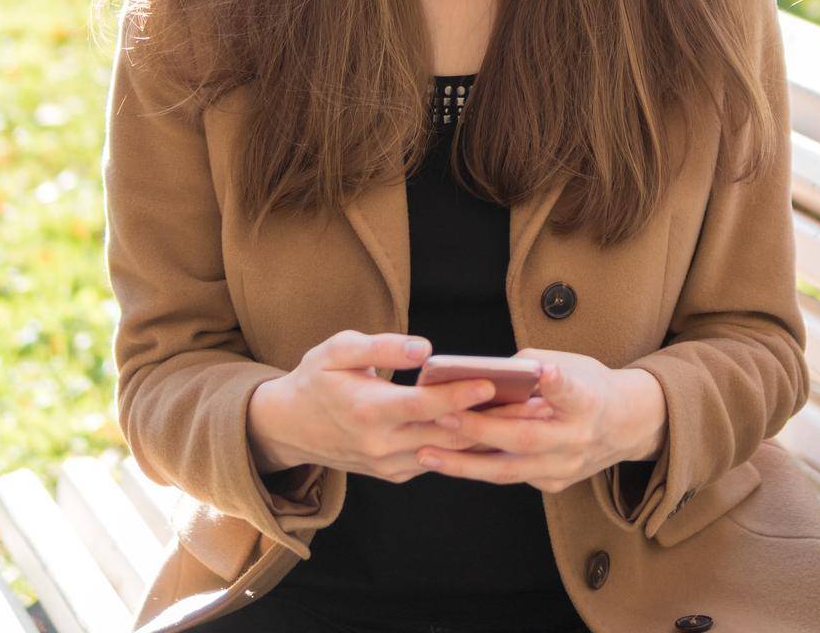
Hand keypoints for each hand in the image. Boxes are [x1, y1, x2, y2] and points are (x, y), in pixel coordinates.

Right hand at [247, 330, 554, 486]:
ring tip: (524, 416)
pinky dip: (464, 446)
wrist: (290, 426)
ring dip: (485, 436)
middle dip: (489, 419)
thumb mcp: (338, 350)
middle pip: (445, 434)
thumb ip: (381, 346)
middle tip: (529, 404)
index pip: (424, 405)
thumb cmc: (318, 378)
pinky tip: (494, 428)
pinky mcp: (393, 473)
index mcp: (368, 411)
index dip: (459, 394)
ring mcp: (388, 464)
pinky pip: (436, 460)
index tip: (491, 382)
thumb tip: (423, 348)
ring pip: (446, 452)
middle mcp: (381, 445)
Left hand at [413, 347, 657, 492]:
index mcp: (588, 400)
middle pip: (526, 437)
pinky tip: (446, 460)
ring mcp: (566, 467)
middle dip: (481, 430)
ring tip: (426, 453)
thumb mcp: (571, 363)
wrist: (624, 425)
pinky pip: (510, 476)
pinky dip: (478, 467)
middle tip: (443, 416)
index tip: (544, 372)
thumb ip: (531, 367)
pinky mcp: (554, 484)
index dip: (556, 383)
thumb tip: (483, 374)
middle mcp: (578, 438)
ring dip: (465, 464)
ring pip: (509, 470)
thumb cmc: (587, 384)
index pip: (572, 391)